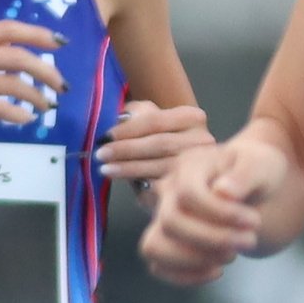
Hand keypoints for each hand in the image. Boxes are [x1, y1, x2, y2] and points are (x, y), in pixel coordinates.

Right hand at [0, 21, 63, 139]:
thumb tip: (5, 58)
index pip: (7, 29)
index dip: (38, 34)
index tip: (59, 44)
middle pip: (18, 56)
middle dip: (46, 70)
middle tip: (60, 84)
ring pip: (13, 84)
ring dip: (37, 96)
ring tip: (47, 106)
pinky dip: (18, 115)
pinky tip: (26, 120)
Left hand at [96, 98, 213, 186]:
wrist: (185, 168)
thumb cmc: (161, 140)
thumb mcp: (151, 119)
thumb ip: (138, 113)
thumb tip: (119, 120)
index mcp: (192, 118)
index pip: (155, 121)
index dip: (127, 129)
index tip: (104, 137)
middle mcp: (202, 141)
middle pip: (158, 144)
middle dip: (126, 150)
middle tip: (100, 154)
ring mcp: (200, 166)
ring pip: (160, 167)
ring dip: (129, 169)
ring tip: (106, 169)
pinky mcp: (191, 189)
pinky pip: (164, 188)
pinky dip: (142, 188)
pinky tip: (128, 185)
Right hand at [142, 129, 287, 285]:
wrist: (252, 189)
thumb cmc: (255, 174)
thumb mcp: (261, 166)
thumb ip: (246, 175)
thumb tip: (223, 191)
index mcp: (189, 167)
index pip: (188, 194)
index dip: (220, 214)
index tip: (255, 222)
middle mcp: (168, 192)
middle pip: (170, 223)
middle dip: (213, 239)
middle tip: (249, 240)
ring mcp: (162, 219)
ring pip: (155, 247)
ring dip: (195, 260)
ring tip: (230, 256)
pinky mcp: (166, 242)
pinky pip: (159, 267)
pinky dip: (187, 276)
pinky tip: (217, 269)